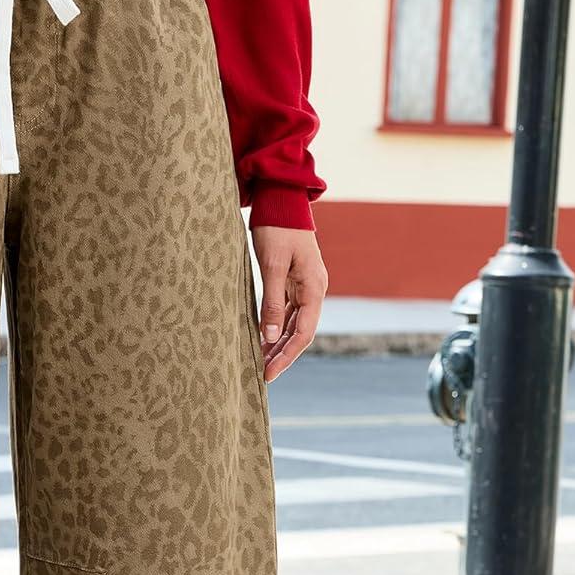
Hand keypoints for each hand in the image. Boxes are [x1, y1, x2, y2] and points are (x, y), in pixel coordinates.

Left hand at [250, 225, 327, 381]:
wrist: (281, 199)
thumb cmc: (276, 228)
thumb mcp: (272, 265)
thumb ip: (272, 302)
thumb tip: (271, 336)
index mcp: (314, 287)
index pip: (304, 333)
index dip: (286, 356)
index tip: (268, 373)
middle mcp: (314, 289)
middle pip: (301, 332)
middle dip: (282, 355)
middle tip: (261, 376)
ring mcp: (305, 285)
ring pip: (294, 324)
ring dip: (278, 343)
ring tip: (259, 362)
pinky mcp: (294, 281)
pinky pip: (288, 312)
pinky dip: (276, 327)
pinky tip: (262, 339)